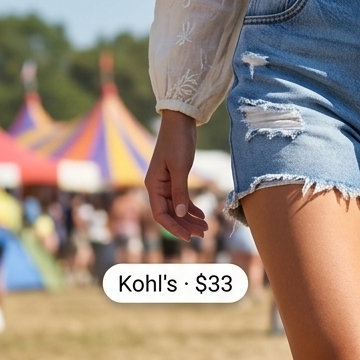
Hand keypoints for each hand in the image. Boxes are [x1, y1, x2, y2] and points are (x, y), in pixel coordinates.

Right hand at [145, 110, 207, 240]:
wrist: (180, 122)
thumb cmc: (177, 142)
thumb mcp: (180, 168)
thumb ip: (180, 192)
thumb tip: (182, 214)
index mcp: (153, 186)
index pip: (160, 214)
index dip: (174, 228)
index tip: (188, 237)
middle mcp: (157, 187)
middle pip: (170, 214)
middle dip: (186, 225)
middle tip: (204, 234)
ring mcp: (166, 183)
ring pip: (177, 208)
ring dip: (190, 218)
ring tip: (206, 227)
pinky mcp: (175, 178)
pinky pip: (181, 198)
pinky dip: (191, 207)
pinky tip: (202, 215)